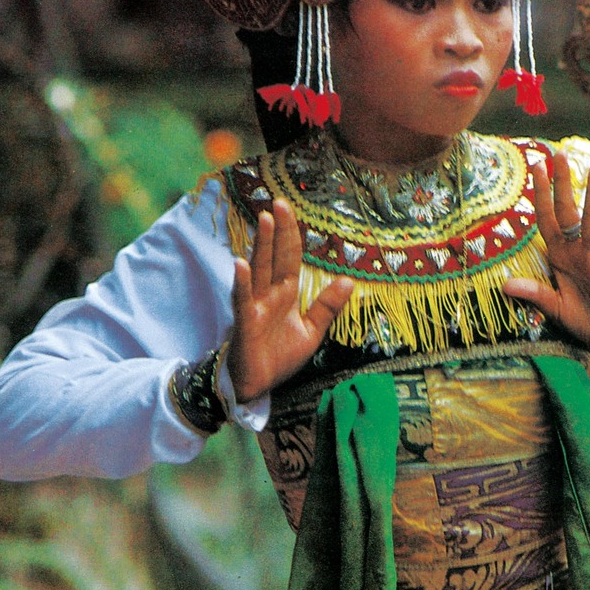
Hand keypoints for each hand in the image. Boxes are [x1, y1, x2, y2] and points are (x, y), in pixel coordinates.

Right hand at [229, 199, 353, 402]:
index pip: (290, 257)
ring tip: (265, 220)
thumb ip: (327, 307)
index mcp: (286, 294)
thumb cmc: (279, 357)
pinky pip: (242, 299)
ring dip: (262, 245)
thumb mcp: (312, 331)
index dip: (291, 234)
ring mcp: (255, 306)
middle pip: (274, 256)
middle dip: (278, 230)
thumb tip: (348, 280)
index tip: (289, 208)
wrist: (257, 387)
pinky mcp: (244, 323)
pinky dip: (242, 281)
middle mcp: (269, 295)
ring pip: (259, 270)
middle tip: (278, 202)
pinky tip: (240, 263)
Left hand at [503, 149, 589, 353]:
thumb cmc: (589, 319)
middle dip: (563, 183)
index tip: (536, 168)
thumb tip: (505, 284)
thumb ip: (535, 294)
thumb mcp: (556, 308)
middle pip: (568, 211)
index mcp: (561, 257)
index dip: (540, 195)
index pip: (547, 219)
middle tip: (560, 154)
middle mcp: (576, 251)